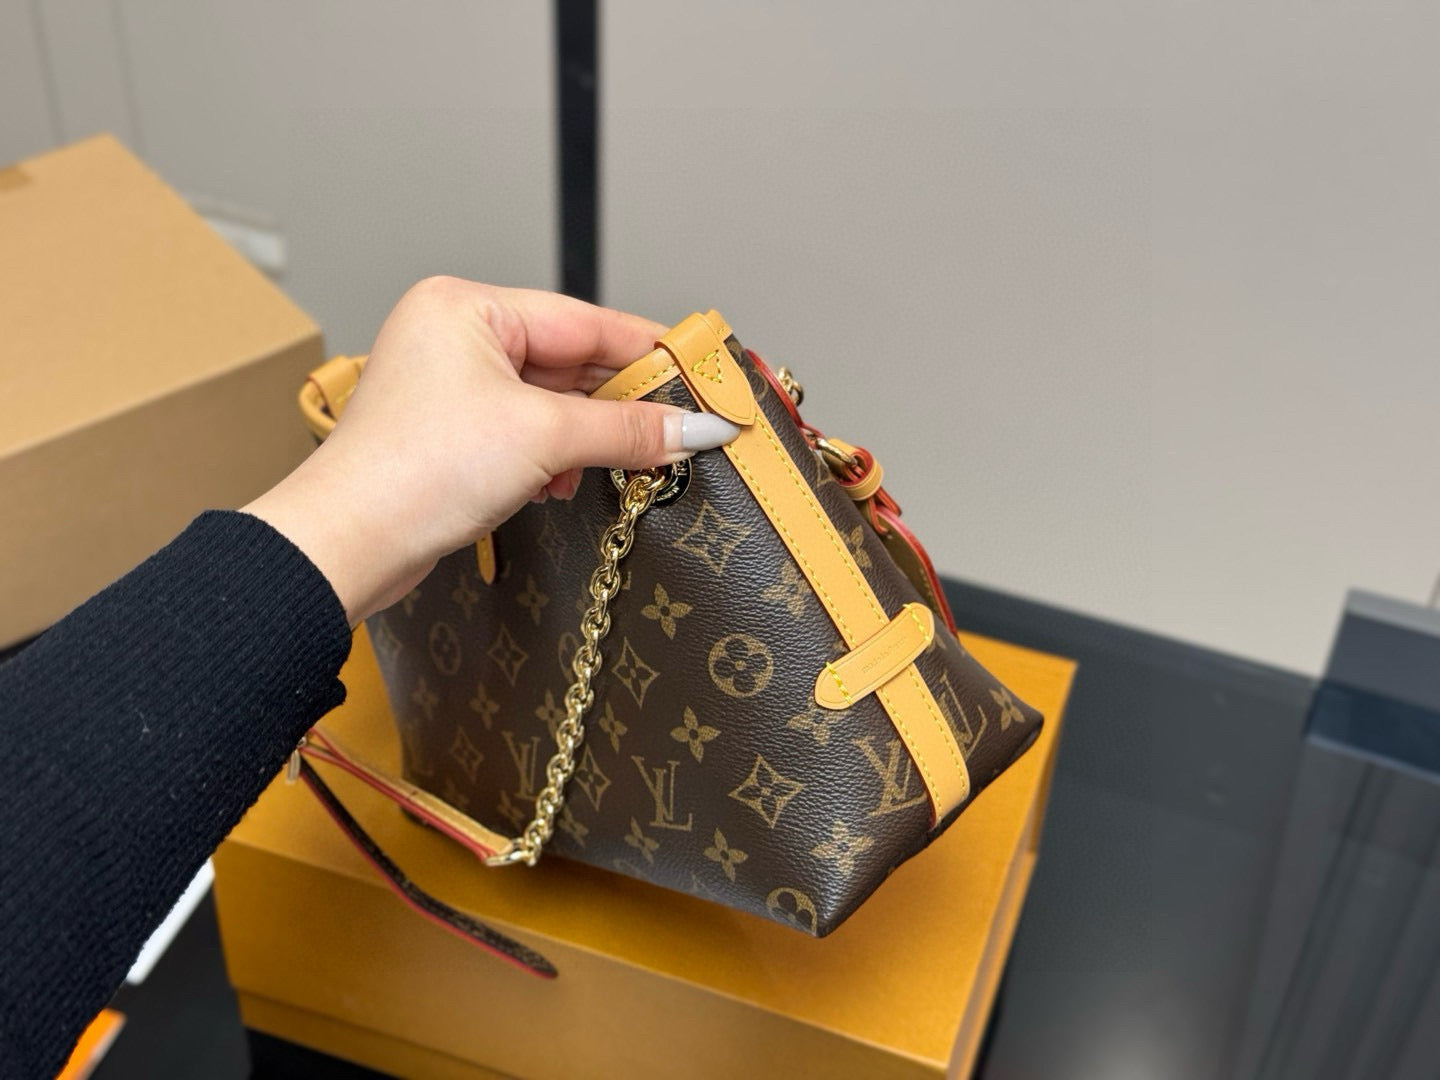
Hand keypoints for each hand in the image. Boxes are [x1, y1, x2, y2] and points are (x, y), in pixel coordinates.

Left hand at [242, 278, 739, 624]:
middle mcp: (454, 336)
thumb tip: (691, 428)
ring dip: (586, 437)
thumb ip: (625, 428)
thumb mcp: (543, 438)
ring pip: (548, 402)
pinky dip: (552, 457)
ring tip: (623, 462)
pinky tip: (562, 483)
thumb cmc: (413, 471)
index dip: (649, 352)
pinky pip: (523, 433)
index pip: (585, 320)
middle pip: (569, 361)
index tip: (700, 375)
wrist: (347, 544)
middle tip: (680, 427)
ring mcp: (448, 387)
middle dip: (619, 403)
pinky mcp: (447, 435)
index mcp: (468, 307)